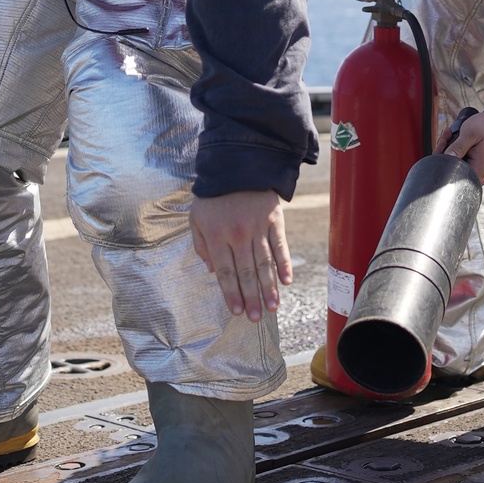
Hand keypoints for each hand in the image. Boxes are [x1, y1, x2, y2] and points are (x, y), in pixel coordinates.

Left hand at [190, 190, 292, 322]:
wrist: (237, 164)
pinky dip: (285, 264)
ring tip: (272, 307)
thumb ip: (201, 245)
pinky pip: (280, 246)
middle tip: (255, 318)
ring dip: (269, 288)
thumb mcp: (196, 218)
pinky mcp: (274, 220)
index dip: (231, 293)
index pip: (225, 272)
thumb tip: (211, 270)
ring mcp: (258, 228)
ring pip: (264, 264)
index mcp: (217, 236)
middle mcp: (238, 235)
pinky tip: (287, 281)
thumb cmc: (213, 195)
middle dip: (251, 298)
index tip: (236, 311)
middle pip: (246, 272)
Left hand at [436, 108, 483, 185]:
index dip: (441, 156)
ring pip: (456, 164)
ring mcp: (478, 171)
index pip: (450, 170)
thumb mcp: (471, 134)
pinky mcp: (478, 166)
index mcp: (477, 171)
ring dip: (451, 149)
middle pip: (451, 169)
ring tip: (450, 133)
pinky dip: (458, 150)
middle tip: (447, 134)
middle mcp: (478, 176)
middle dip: (444, 151)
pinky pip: (463, 161)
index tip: (443, 140)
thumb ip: (457, 147)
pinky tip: (457, 139)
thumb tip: (444, 158)